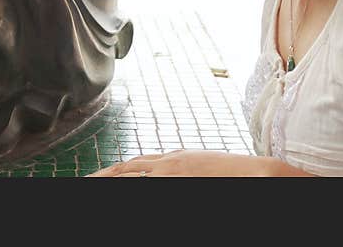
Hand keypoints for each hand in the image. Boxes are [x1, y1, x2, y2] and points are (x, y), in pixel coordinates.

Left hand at [86, 150, 307, 176]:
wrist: (256, 171)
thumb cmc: (235, 173)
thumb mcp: (202, 166)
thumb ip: (184, 167)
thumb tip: (171, 170)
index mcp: (174, 158)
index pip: (135, 164)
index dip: (114, 171)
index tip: (99, 176)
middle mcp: (169, 163)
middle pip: (127, 169)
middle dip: (104, 176)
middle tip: (86, 181)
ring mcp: (173, 173)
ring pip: (132, 176)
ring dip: (112, 179)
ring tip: (90, 182)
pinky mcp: (179, 179)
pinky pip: (148, 181)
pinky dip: (132, 182)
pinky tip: (119, 184)